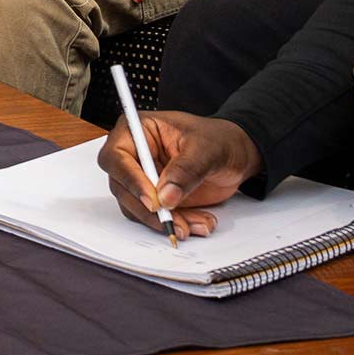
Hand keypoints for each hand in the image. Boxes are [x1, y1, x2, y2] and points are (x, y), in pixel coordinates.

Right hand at [98, 109, 261, 239]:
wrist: (236, 155)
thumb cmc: (219, 140)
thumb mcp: (207, 149)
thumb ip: (186, 170)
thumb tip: (166, 195)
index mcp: (137, 131)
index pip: (117, 156)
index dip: (130, 180)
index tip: (153, 201)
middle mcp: (133, 155)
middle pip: (121, 186)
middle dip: (148, 209)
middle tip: (173, 221)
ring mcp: (142, 178)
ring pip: (136, 206)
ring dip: (164, 220)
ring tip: (196, 223)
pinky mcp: (154, 197)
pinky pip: (153, 217)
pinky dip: (174, 224)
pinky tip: (197, 222)